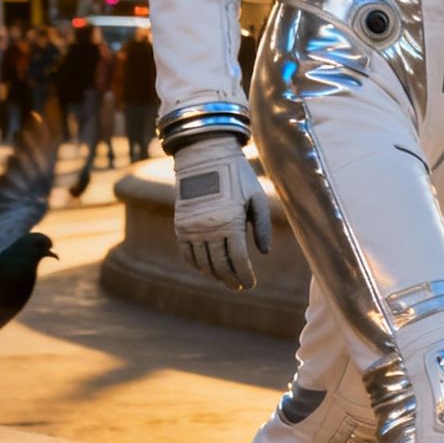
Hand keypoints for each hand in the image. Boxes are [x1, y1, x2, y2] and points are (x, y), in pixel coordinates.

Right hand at [171, 134, 271, 290]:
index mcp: (231, 222)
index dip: (245, 275)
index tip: (250, 284)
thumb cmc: (237, 175)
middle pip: (220, 265)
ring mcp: (192, 228)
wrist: (205, 156)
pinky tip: (207, 268)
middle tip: (239, 286)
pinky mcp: (180, 225)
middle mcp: (209, 228)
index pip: (239, 259)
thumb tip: (263, 253)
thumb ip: (263, 226)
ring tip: (225, 278)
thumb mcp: (256, 197)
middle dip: (231, 279)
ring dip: (214, 275)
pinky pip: (187, 254)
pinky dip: (197, 265)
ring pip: (203, 263)